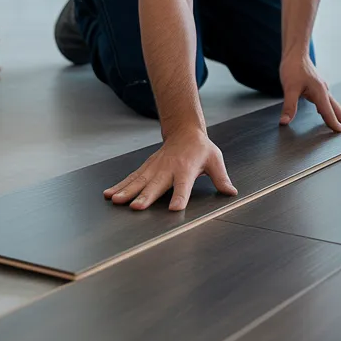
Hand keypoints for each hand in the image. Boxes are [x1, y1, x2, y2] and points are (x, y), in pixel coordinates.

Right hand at [104, 128, 236, 211]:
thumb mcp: (215, 160)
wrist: (184, 132)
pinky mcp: (146, 168)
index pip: (184, 185)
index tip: (175, 209)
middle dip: (146, 196)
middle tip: (137, 207)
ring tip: (116, 201)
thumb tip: (231, 192)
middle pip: (156, 185)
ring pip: (139, 181)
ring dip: (127, 191)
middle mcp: (168, 169)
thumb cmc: (200, 149)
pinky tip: (109, 194)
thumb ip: (221, 178)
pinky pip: (131, 178)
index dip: (180, 197)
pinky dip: (120, 186)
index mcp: (186, 169)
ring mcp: (154, 168)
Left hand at [278, 52, 340, 132]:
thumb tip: (285, 121)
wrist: (295, 53)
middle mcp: (323, 90)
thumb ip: (289, 106)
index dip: (333, 122)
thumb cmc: (293, 67)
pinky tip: (332, 110)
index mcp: (319, 92)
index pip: (327, 111)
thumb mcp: (289, 88)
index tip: (340, 131)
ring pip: (335, 103)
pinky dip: (334, 107)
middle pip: (337, 107)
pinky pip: (328, 100)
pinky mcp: (318, 87)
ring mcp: (322, 88)